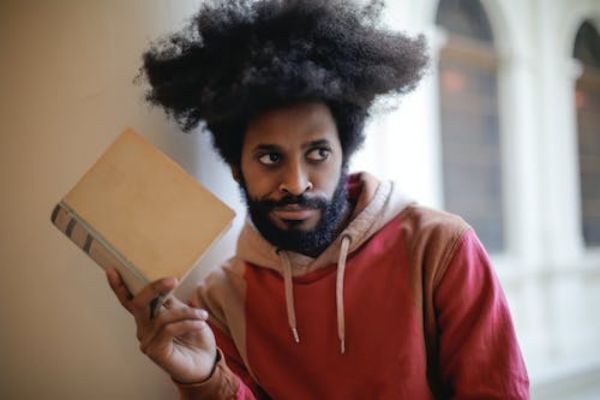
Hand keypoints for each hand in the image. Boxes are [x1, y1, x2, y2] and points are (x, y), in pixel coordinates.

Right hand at [106, 267, 216, 383]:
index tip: (111, 269)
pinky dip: (187, 324)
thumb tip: (164, 284)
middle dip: (153, 288)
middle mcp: (143, 328)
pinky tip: (200, 324)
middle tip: (172, 280)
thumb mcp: (184, 313)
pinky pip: (169, 329)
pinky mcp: (156, 351)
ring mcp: (147, 340)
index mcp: (147, 316)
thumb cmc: (194, 336)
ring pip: (162, 316)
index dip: (119, 286)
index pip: (130, 300)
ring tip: (202, 315)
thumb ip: (171, 302)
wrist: (205, 361)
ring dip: (186, 313)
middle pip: (138, 303)